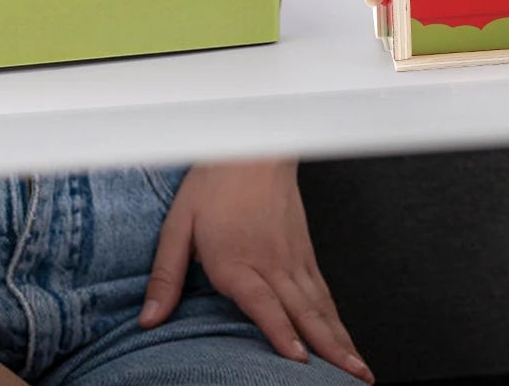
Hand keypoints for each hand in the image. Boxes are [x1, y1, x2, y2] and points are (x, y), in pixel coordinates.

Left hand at [140, 160, 373, 382]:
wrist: (256, 145)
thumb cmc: (215, 183)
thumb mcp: (178, 224)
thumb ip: (167, 275)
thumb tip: (149, 320)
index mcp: (239, 260)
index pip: (265, 304)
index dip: (282, 335)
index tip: (299, 362)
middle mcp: (273, 262)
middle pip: (306, 312)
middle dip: (330, 349)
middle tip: (354, 377)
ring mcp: (294, 256)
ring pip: (321, 305)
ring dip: (341, 338)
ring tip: (358, 367)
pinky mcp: (304, 250)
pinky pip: (323, 290)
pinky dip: (335, 316)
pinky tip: (343, 333)